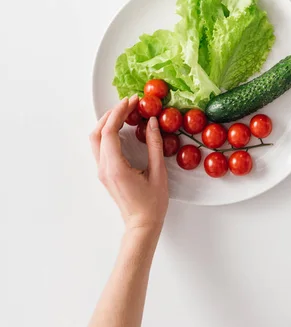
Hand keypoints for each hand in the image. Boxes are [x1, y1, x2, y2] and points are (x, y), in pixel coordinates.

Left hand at [89, 96, 168, 231]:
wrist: (142, 224)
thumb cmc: (152, 203)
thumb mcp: (158, 172)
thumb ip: (154, 145)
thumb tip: (152, 122)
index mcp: (115, 167)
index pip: (109, 131)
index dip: (119, 113)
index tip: (132, 101)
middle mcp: (103, 168)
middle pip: (98, 132)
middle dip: (111, 114)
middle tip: (129, 103)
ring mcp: (102, 171)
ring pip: (96, 139)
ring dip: (107, 123)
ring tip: (125, 113)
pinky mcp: (105, 173)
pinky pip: (101, 147)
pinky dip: (108, 133)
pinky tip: (122, 129)